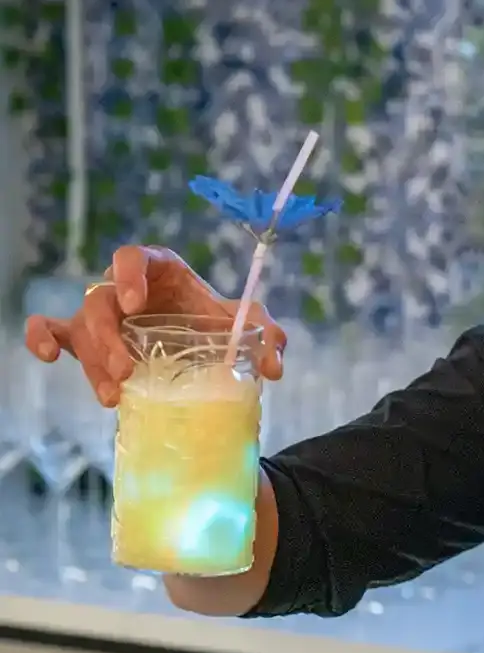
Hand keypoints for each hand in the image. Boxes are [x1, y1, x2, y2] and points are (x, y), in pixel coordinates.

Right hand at [24, 245, 285, 407]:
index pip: (133, 257)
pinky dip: (42, 339)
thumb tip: (273, 367)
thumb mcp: (250, 325)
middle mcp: (124, 289)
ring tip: (113, 394)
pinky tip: (48, 356)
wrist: (206, 349)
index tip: (135, 303)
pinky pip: (52, 330)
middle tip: (128, 371)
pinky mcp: (87, 338)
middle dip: (108, 338)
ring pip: (80, 328)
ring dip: (91, 361)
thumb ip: (268, 336)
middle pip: (100, 301)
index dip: (128, 274)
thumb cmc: (220, 324)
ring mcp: (103, 314)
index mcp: (160, 271)